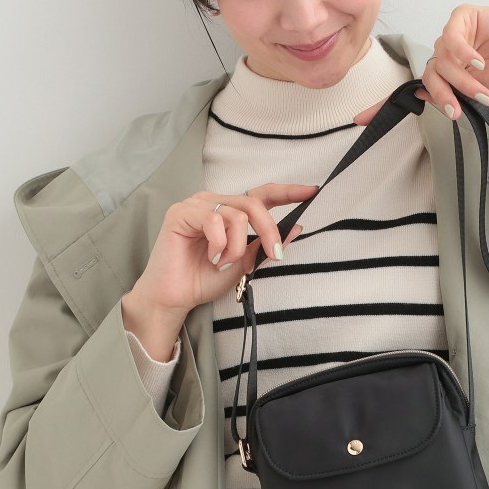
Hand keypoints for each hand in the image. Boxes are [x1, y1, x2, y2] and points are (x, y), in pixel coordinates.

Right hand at [121, 183, 317, 358]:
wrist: (176, 297)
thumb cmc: (205, 279)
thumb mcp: (246, 262)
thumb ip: (267, 244)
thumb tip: (297, 227)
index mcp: (229, 210)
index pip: (262, 194)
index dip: (288, 191)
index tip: (312, 191)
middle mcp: (213, 202)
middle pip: (254, 203)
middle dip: (270, 230)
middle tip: (274, 253)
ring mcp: (196, 205)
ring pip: (237, 214)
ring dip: (238, 246)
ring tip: (225, 263)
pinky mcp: (181, 213)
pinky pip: (214, 220)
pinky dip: (220, 244)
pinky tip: (212, 258)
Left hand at [354, 4, 488, 123]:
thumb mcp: (478, 95)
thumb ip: (450, 96)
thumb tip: (421, 97)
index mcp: (446, 73)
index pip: (410, 88)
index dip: (384, 104)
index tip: (360, 121)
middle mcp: (446, 52)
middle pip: (427, 76)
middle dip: (442, 96)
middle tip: (459, 110)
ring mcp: (454, 33)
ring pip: (439, 60)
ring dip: (460, 80)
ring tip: (482, 91)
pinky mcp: (465, 16)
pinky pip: (450, 37)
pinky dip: (462, 53)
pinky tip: (478, 63)